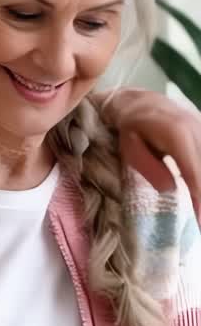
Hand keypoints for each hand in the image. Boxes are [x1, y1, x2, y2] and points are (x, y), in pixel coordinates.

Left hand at [96, 87, 200, 217]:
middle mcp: (196, 130)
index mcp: (178, 136)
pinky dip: (200, 174)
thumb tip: (171, 189)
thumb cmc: (131, 129)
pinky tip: (197, 191)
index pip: (196, 175)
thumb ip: (150, 169)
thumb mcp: (131, 150)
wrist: (140, 102)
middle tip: (200, 223)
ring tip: (198, 210)